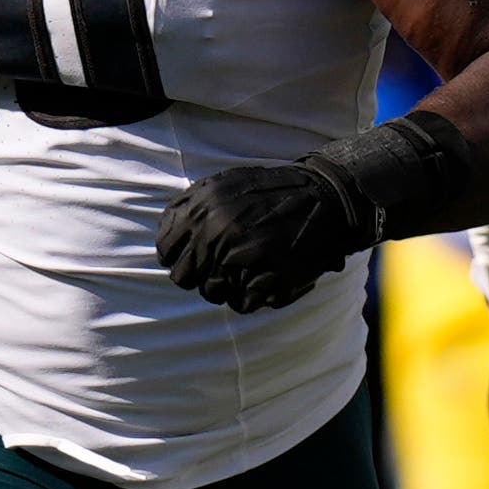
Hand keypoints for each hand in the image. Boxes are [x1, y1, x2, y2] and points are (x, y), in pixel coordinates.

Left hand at [157, 155, 378, 313]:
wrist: (323, 199)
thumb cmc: (271, 192)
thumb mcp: (224, 184)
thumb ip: (191, 208)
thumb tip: (166, 238)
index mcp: (201, 208)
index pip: (165, 250)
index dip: (177, 256)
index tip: (193, 257)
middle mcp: (216, 233)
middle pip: (184, 278)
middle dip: (199, 274)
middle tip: (221, 267)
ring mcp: (240, 258)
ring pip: (212, 293)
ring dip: (226, 287)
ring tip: (248, 269)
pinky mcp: (265, 280)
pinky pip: (241, 303)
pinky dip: (251, 296)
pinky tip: (265, 277)